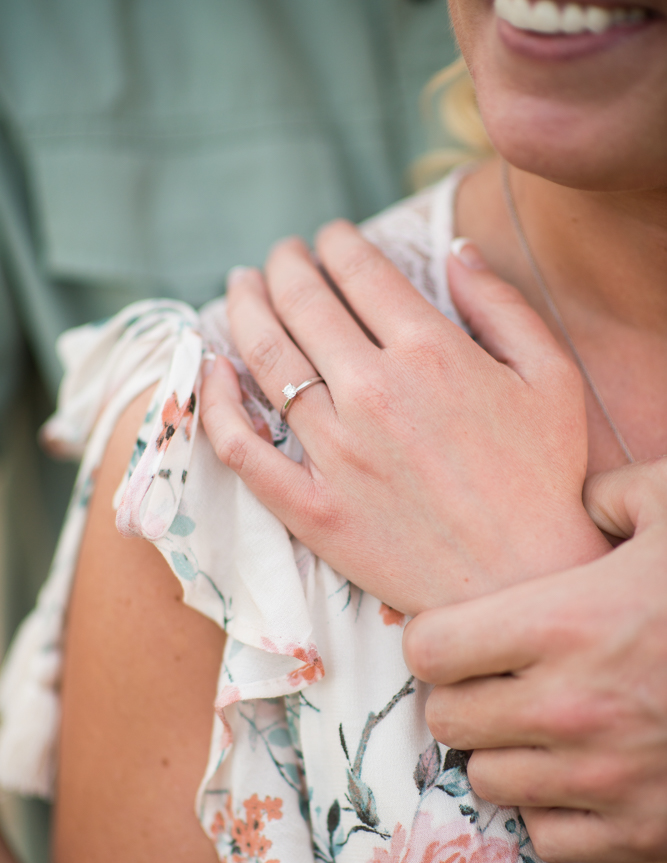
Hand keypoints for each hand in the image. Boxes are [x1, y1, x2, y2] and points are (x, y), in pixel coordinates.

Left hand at [201, 226, 608, 615]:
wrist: (523, 582)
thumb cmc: (545, 478)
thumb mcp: (551, 377)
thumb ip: (500, 304)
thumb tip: (454, 250)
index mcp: (431, 352)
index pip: (360, 273)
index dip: (338, 242)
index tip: (329, 236)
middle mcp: (373, 393)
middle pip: (303, 305)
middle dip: (285, 264)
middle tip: (280, 254)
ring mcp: (336, 454)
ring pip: (266, 360)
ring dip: (245, 310)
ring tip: (241, 286)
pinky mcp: (312, 509)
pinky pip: (244, 450)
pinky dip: (218, 405)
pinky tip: (212, 370)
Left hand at [404, 458, 666, 862]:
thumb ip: (618, 495)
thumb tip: (585, 503)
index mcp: (565, 622)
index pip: (429, 647)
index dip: (437, 636)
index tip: (459, 632)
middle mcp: (570, 707)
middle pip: (447, 719)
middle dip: (462, 695)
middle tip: (495, 677)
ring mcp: (604, 778)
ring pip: (488, 779)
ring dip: (502, 750)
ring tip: (537, 722)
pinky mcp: (639, 829)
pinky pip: (547, 835)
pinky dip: (552, 808)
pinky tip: (580, 771)